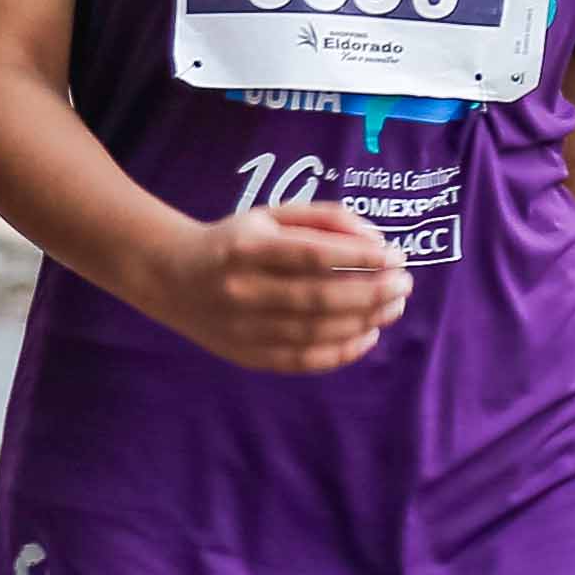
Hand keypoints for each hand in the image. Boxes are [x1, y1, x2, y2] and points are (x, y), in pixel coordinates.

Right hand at [139, 200, 411, 373]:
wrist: (170, 277)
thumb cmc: (233, 241)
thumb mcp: (270, 215)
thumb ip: (323, 218)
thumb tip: (375, 239)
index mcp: (246, 248)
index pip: (313, 255)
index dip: (360, 257)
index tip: (396, 255)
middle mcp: (243, 289)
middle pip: (320, 298)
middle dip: (372, 292)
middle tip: (404, 283)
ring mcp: (243, 327)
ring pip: (317, 332)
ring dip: (366, 321)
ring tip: (393, 307)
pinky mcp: (247, 354)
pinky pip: (303, 360)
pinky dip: (343, 352)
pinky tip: (368, 335)